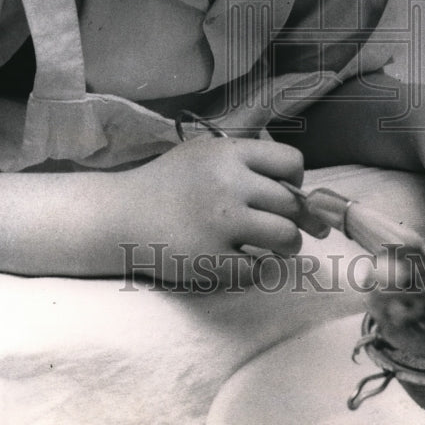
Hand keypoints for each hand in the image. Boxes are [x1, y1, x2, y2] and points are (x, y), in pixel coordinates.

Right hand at [126, 134, 303, 286]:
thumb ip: (247, 162)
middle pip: (292, 204)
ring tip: (270, 247)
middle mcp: (228, 183)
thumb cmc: (167, 184)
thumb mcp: (204, 154)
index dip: (295, 181)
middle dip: (294, 219)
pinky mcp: (210, 258)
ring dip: (286, 247)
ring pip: (287, 237)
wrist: (119, 215)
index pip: (291, 161)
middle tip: (280, 228)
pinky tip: (242, 263)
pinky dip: (257, 271)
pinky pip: (260, 270)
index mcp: (227, 153)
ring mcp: (220, 222)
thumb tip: (305, 192)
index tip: (283, 194)